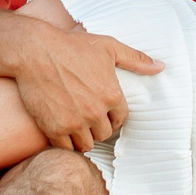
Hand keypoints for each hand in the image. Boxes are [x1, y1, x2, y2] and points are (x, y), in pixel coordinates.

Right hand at [10, 13, 161, 151]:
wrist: (34, 51)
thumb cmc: (71, 46)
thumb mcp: (108, 47)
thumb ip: (135, 59)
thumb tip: (160, 66)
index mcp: (112, 94)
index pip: (121, 119)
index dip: (113, 116)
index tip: (103, 113)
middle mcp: (96, 112)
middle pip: (104, 134)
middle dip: (97, 127)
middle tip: (87, 119)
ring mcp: (75, 123)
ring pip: (86, 144)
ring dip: (82, 138)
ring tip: (75, 126)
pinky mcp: (54, 129)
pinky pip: (66, 148)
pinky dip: (64, 142)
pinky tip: (60, 130)